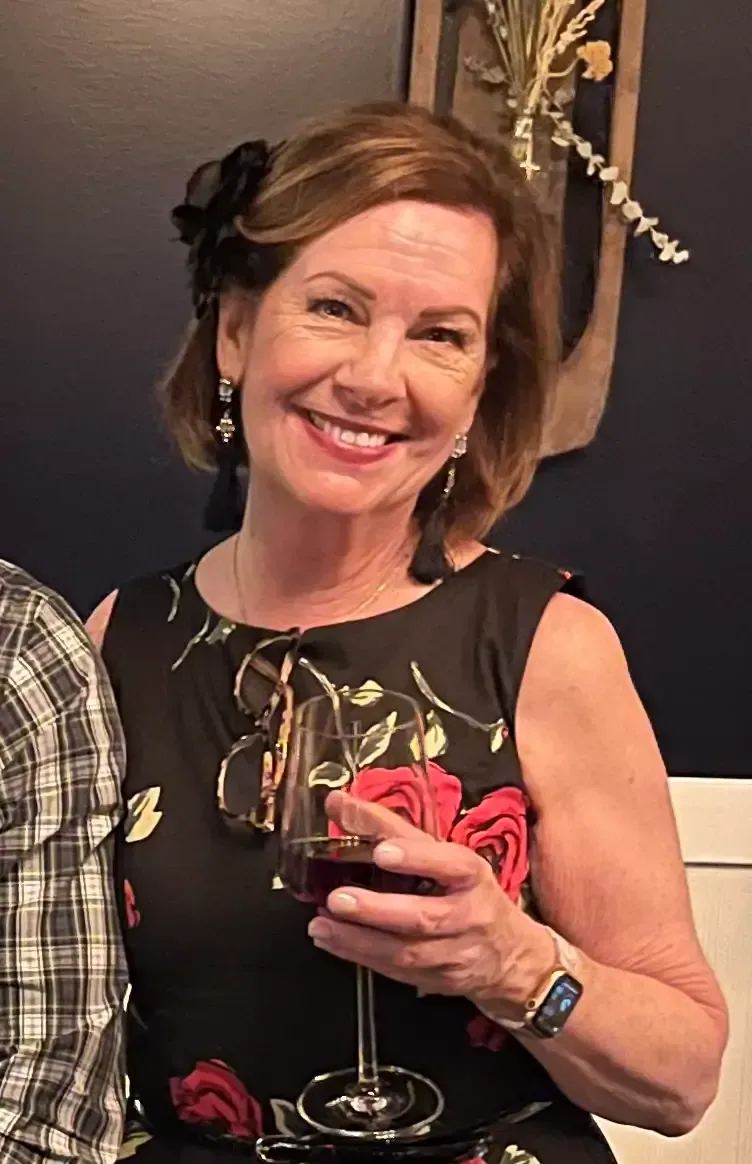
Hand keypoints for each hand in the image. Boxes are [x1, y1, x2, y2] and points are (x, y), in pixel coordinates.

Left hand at [308, 792, 552, 1007]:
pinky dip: (360, 956)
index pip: (449, 863)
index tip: (381, 851)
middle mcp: (468, 914)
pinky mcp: (439, 980)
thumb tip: (337, 802)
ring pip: (406, 952)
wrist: (510, 955)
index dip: (416, 857)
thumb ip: (391, 829)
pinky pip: (396, 971)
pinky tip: (332, 941)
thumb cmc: (468, 891)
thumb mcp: (443, 854)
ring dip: (358, 940)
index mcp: (472, 874)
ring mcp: (455, 953)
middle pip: (424, 917)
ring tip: (321, 924)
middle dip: (378, 910)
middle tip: (338, 899)